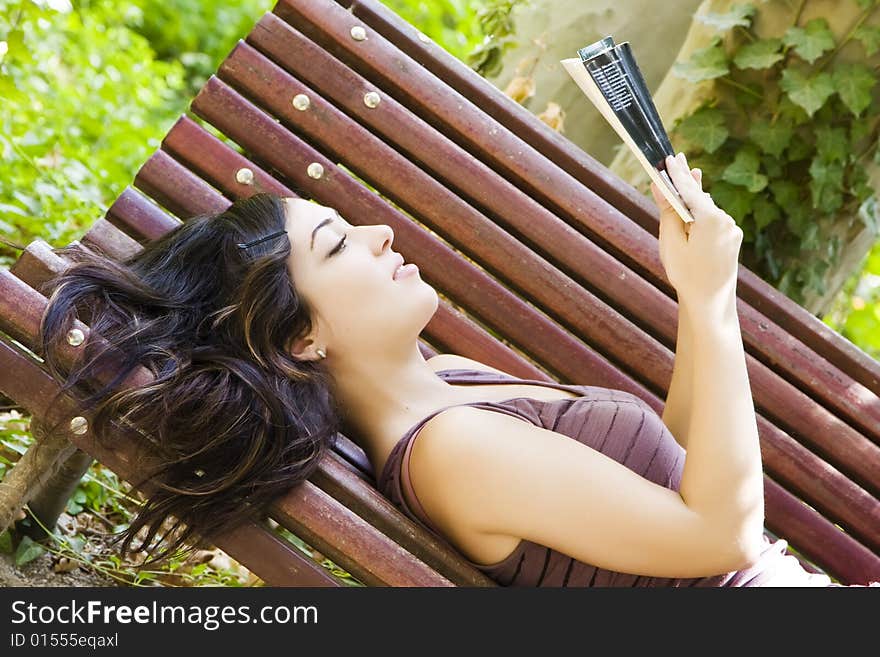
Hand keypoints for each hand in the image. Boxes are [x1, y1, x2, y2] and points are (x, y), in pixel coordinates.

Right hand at [650, 152, 742, 308]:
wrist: (710, 302)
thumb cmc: (686, 274)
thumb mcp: (671, 241)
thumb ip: (669, 211)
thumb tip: (662, 187)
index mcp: (711, 219)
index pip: (690, 189)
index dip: (677, 174)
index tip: (669, 158)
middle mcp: (727, 221)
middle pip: (700, 197)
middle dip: (687, 180)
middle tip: (678, 159)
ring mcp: (732, 230)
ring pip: (707, 210)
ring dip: (694, 200)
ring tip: (686, 177)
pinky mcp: (732, 239)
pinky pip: (713, 221)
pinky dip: (701, 215)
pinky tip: (693, 210)